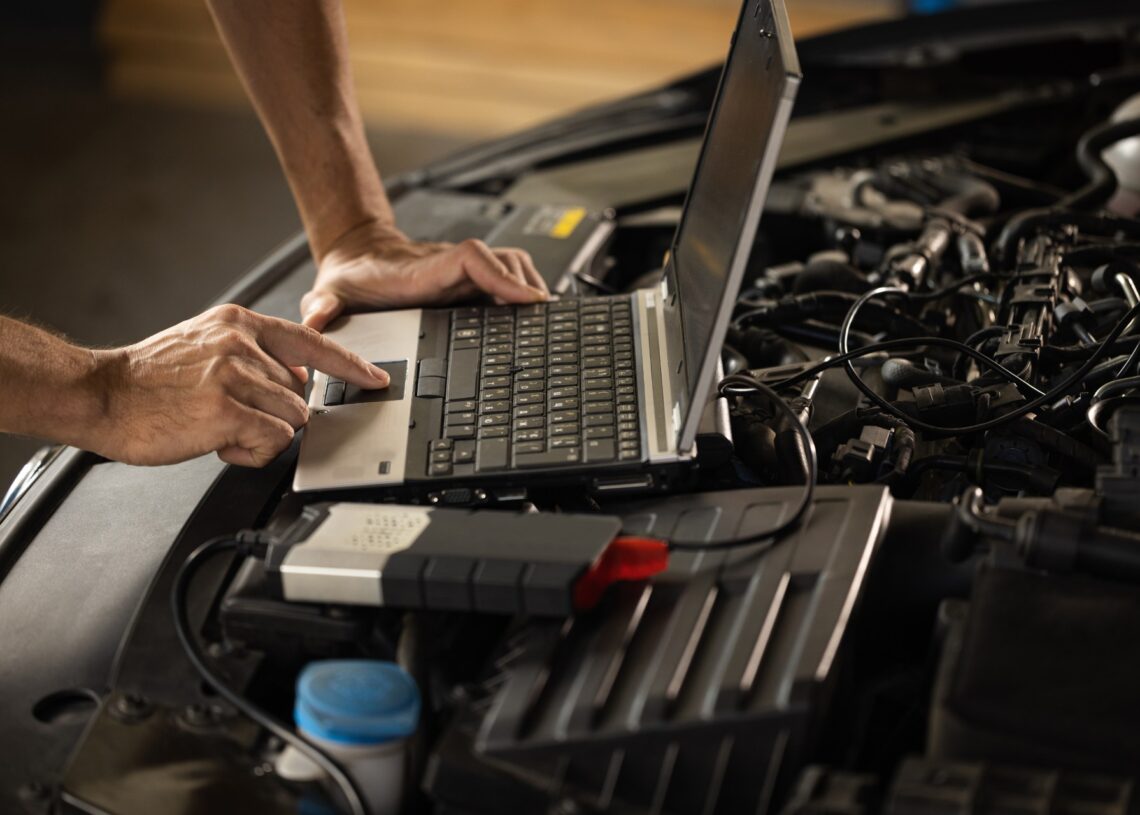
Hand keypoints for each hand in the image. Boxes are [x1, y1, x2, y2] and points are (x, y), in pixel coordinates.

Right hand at [91, 304, 388, 466]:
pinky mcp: (227, 410)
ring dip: (262, 436)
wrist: (101, 394)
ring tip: (221, 430)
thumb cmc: (149, 379)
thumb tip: (296, 377)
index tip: (375, 378)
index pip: (312, 342)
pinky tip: (221, 444)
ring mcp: (235, 375)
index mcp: (239, 324)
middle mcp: (241, 344)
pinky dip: (253, 452)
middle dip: (274, 415)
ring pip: (291, 419)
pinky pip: (273, 441)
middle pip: (300, 393)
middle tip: (231, 418)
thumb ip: (252, 355)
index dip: (349, 364)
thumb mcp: (205, 346)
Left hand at [300, 220, 548, 330]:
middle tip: (545, 320)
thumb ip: (321, 306)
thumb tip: (314, 316)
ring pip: (511, 266)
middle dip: (527, 285)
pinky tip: (530, 316)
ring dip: (530, 287)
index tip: (524, 298)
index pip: (472, 259)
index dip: (501, 275)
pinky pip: (507, 278)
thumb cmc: (350, 279)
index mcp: (423, 272)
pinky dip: (524, 291)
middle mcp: (450, 269)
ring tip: (543, 320)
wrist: (356, 258)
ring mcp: (463, 275)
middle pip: (504, 261)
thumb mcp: (329, 292)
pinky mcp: (470, 282)